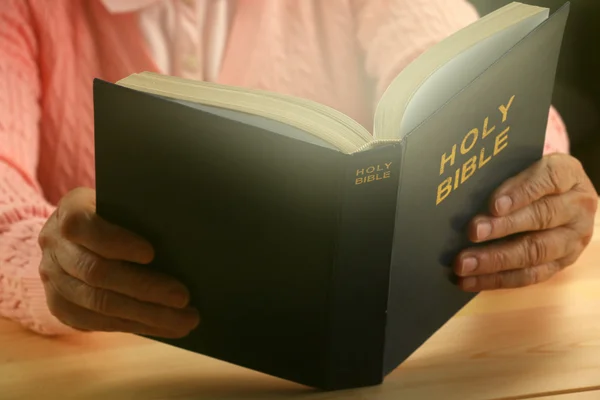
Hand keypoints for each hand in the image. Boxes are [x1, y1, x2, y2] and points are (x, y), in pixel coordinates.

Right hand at [38, 187, 199, 336]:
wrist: (84, 234)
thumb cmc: (120, 214)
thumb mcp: (127, 204)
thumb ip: (144, 215)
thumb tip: (186, 235)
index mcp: (72, 210)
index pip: (85, 226)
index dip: (116, 241)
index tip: (151, 254)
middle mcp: (54, 244)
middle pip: (97, 272)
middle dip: (144, 288)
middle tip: (183, 298)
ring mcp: (52, 278)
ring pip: (98, 304)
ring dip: (146, 315)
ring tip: (184, 320)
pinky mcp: (60, 305)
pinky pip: (95, 322)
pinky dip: (134, 326)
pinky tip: (164, 327)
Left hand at [454, 153, 597, 290]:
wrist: (560, 199)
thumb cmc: (530, 179)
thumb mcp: (524, 166)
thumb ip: (503, 176)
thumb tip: (464, 195)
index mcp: (568, 174)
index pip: (548, 179)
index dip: (521, 193)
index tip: (494, 205)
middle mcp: (577, 207)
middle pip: (541, 217)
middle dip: (503, 227)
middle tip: (472, 232)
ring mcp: (572, 239)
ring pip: (535, 251)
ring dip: (496, 259)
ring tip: (464, 263)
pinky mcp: (561, 264)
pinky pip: (530, 275)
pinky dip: (497, 279)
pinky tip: (470, 280)